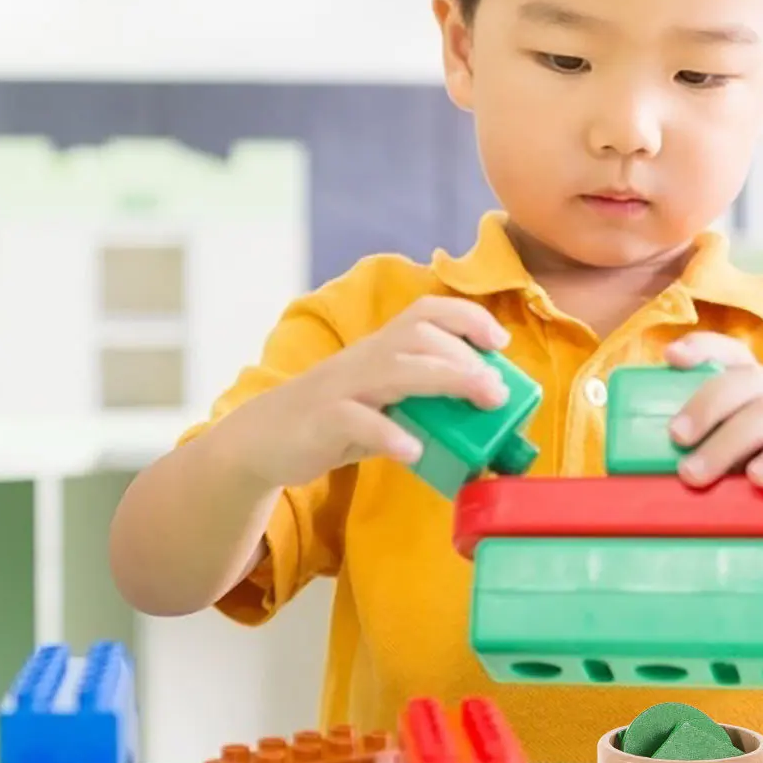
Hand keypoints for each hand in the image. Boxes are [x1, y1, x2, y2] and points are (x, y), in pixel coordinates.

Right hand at [228, 296, 511, 489]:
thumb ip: (421, 404)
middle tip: (499, 390)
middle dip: (465, 355)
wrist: (262, 439)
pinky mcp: (322, 421)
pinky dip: (388, 433)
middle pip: (417, 336)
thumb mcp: (380, 402)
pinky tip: (414, 451)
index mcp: (380, 348)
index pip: (425, 312)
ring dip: (445, 380)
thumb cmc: (333, 420)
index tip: (500, 341)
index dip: (466, 318)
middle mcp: (364, 358)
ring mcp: (342, 388)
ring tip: (482, 401)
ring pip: (395, 369)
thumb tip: (482, 423)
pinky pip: (357, 421)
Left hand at [664, 332, 762, 491]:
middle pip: (747, 381)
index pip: (735, 358)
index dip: (704, 348)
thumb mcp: (746, 477)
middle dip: (705, 405)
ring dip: (729, 440)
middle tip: (676, 441)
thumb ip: (709, 469)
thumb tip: (642, 483)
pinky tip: (758, 478)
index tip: (670, 358)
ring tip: (697, 474)